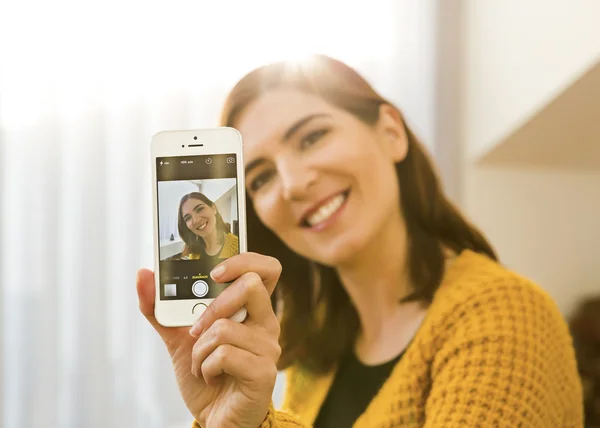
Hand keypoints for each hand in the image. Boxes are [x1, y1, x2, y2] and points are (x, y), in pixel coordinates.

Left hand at [136, 252, 281, 427]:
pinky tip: (210, 376)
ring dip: (199, 349)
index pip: (265, 269)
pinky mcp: (263, 372)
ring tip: (202, 364)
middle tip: (196, 328)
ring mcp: (268, 347)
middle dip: (214, 305)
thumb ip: (162, 308)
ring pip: (225, 326)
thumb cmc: (206, 375)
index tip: (214, 272)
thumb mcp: (179, 338)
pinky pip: (224, 354)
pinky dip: (206, 366)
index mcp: (252, 309)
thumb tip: (143, 274)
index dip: (243, 260)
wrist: (214, 418)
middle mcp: (266, 323)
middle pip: (251, 285)